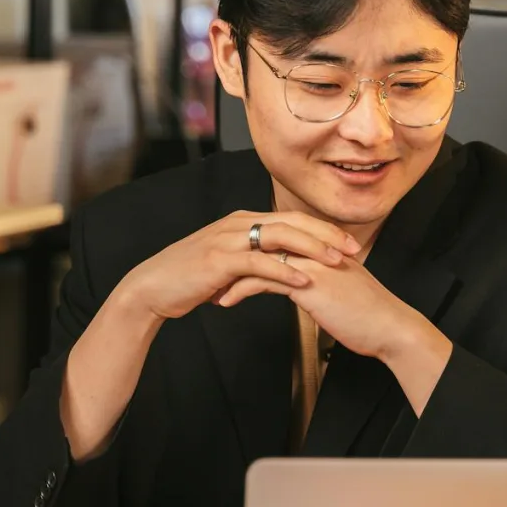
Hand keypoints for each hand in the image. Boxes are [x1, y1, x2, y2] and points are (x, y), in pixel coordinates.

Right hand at [117, 210, 361, 320]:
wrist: (153, 287)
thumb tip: (278, 269)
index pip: (292, 218)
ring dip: (312, 249)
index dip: (322, 229)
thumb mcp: (228, 265)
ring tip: (337, 262)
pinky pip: (259, 262)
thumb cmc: (190, 279)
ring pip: (279, 237)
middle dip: (326, 234)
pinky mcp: (219, 261)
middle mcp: (238, 223)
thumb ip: (253, 261)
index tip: (348, 243)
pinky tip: (304, 281)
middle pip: (292, 221)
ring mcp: (228, 240)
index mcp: (243, 221)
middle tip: (353, 249)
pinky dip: (284, 271)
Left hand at [217, 254, 408, 357]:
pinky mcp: (306, 282)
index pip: (275, 238)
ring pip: (258, 258)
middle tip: (210, 272)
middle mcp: (313, 248)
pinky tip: (226, 301)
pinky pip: (263, 280)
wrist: (388, 326)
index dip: (250, 250)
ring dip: (230, 274)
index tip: (229, 265)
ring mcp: (309, 262)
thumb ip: (319, 277)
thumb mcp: (339, 288)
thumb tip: (301, 283)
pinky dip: (240, 290)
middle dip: (233, 258)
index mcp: (321, 246)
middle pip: (262, 242)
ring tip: (212, 289)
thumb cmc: (367, 313)